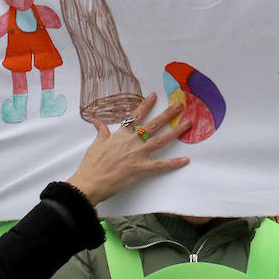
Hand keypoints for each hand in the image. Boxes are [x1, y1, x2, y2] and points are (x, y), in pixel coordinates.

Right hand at [65, 93, 189, 204]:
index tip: (154, 96)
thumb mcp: (95, 144)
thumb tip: (97, 121)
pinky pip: (160, 165)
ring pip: (160, 140)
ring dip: (175, 131)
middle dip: (168, 114)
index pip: (135, 116)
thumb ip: (101, 131)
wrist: (90, 182)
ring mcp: (137, 154)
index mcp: (121, 135)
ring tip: (188, 124)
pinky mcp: (140, 169)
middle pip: (153, 125)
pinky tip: (185, 160)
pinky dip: (173, 163)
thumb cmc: (91, 165)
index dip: (146, 105)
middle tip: (180, 105)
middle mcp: (132, 142)